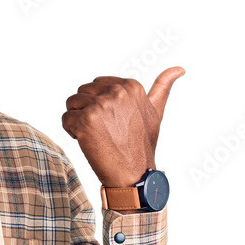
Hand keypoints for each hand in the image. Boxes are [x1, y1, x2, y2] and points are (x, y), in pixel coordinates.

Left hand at [61, 67, 184, 185]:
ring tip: (94, 135)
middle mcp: (116, 92)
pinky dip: (71, 131)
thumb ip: (162, 88)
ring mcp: (100, 106)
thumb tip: (179, 69)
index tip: (111, 121)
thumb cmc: (142, 145)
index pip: (97, 84)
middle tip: (102, 130)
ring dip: (77, 120)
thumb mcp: (155, 112)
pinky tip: (87, 142)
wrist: (133, 174)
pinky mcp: (86, 120)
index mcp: (131, 86)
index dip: (99, 104)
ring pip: (72, 104)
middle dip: (86, 110)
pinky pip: (65, 119)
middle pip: (82, 91)